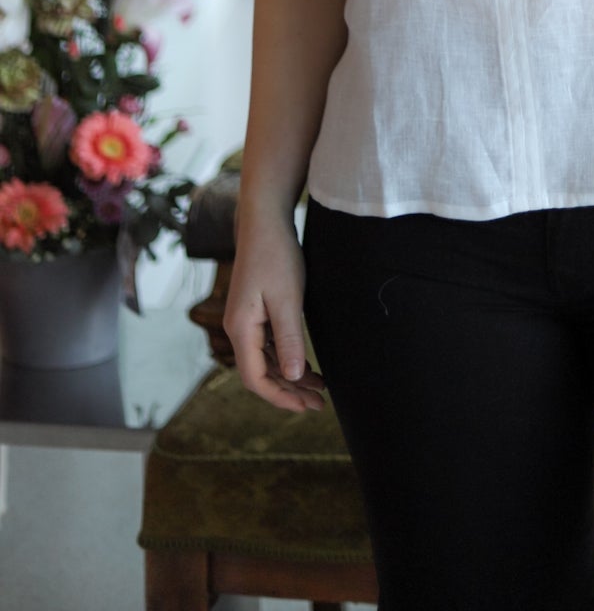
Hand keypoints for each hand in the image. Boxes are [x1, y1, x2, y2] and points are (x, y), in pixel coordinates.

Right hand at [224, 210, 327, 413]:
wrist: (265, 221)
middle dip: (289, 391)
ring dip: (291, 375)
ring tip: (320, 388)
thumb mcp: (287, 299)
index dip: (279, 397)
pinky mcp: (256, 311)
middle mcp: (238, 328)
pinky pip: (269, 345)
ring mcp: (246, 320)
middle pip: (261, 373)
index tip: (304, 407)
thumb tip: (290, 377)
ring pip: (267, 360)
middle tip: (318, 405)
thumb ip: (288, 339)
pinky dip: (287, 357)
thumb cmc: (276, 256)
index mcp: (240, 329)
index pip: (255, 378)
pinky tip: (306, 364)